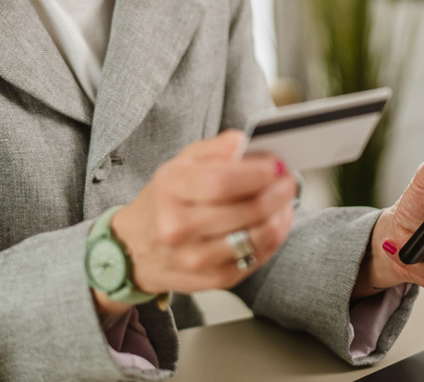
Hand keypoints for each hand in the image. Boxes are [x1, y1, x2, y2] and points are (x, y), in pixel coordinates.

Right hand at [111, 130, 296, 296]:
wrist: (134, 248)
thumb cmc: (164, 200)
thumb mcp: (180, 163)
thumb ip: (215, 149)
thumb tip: (244, 142)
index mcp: (171, 189)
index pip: (223, 181)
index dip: (258, 173)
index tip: (278, 165)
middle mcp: (178, 226)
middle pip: (245, 210)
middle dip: (277, 192)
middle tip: (289, 180)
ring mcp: (194, 258)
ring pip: (255, 238)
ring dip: (280, 217)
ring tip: (285, 201)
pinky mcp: (211, 280)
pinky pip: (254, 260)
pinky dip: (273, 240)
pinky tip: (275, 224)